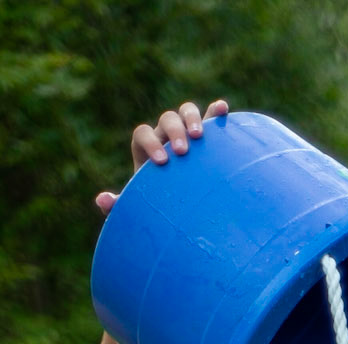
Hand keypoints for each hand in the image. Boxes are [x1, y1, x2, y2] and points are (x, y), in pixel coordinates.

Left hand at [95, 99, 229, 213]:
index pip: (143, 133)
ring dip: (193, 119)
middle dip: (173, 132)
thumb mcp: (140, 205)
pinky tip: (223, 110)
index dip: (150, 142)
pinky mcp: (209, 136)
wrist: (184, 206)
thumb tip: (102, 200)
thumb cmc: (160, 204)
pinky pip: (211, 116)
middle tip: (183, 152)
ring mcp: (188, 132)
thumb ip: (120, 204)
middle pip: (166, 119)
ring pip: (186, 112)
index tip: (161, 162)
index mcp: (147, 147)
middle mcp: (166, 135)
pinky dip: (216, 111)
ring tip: (200, 137)